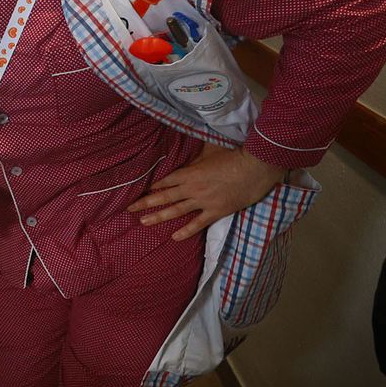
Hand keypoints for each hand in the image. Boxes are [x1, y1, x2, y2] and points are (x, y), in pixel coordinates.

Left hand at [127, 142, 285, 240]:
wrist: (256, 167)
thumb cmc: (234, 154)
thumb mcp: (210, 149)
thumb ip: (196, 154)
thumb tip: (187, 149)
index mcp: (189, 172)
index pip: (165, 180)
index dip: (152, 186)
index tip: (139, 191)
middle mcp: (192, 188)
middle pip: (164, 196)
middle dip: (145, 202)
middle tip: (129, 208)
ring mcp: (203, 201)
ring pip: (176, 211)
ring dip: (158, 217)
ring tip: (143, 222)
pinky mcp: (217, 211)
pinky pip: (198, 224)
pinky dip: (186, 231)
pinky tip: (174, 237)